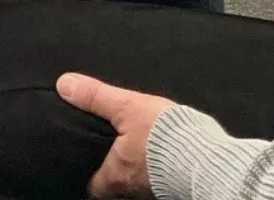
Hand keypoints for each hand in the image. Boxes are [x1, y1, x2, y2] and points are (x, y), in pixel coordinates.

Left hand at [56, 73, 174, 197]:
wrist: (208, 157)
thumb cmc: (165, 136)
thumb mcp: (126, 107)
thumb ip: (95, 97)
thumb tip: (65, 84)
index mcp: (115, 175)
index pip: (93, 186)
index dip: (88, 173)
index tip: (86, 162)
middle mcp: (132, 189)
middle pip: (115, 184)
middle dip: (113, 168)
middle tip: (111, 151)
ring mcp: (154, 190)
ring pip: (137, 182)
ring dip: (137, 168)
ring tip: (136, 149)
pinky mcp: (176, 187)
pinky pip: (159, 179)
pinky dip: (157, 168)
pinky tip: (161, 153)